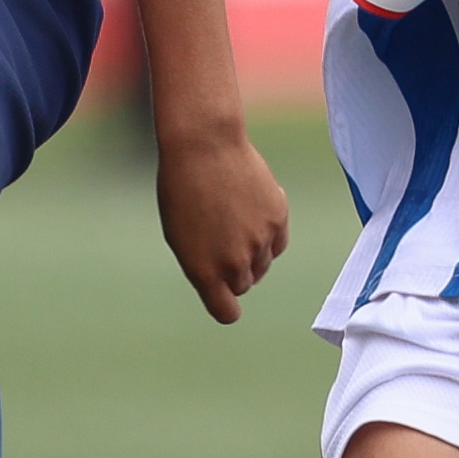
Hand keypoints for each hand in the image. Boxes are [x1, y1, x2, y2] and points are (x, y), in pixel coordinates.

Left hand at [156, 118, 290, 323]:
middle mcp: (234, 263)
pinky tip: (251, 211)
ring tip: (233, 219)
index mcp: (204, 272)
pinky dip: (268, 235)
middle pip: (243, 284)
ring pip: (262, 263)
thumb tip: (230, 280)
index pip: (226, 312)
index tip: (224, 295)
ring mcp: (259, 242)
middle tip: (221, 240)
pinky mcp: (278, 219)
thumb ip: (204, 264)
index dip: (226, 305)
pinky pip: (277, 243)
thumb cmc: (182, 189)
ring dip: (252, 252)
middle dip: (234, 271)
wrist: (204, 146)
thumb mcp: (180, 235)